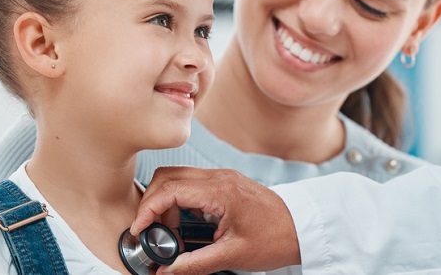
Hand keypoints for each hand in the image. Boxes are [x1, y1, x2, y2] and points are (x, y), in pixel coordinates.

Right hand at [131, 167, 300, 274]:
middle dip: (152, 202)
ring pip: (178, 177)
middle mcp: (219, 177)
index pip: (170, 189)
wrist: (302, 228)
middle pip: (168, 176)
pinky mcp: (225, 184)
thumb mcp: (232, 256)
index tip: (139, 230)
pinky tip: (185, 227)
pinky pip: (192, 184)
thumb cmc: (275, 238)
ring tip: (170, 234)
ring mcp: (222, 177)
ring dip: (166, 203)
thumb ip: (194, 265)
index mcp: (220, 190)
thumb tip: (165, 272)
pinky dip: (180, 202)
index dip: (148, 209)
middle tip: (151, 232)